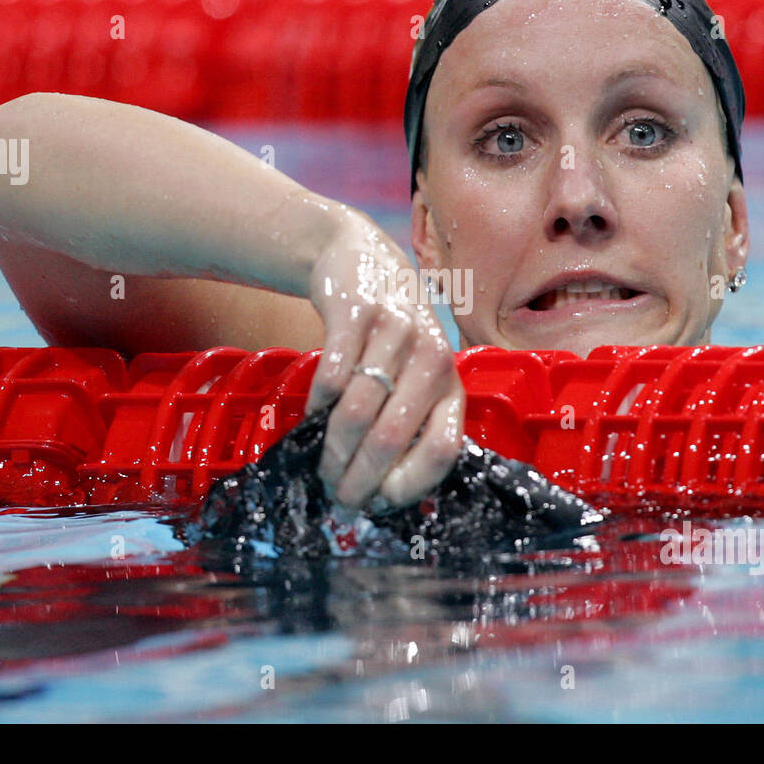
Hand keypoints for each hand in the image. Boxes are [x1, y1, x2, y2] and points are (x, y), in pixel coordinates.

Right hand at [305, 209, 464, 509]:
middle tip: (337, 496)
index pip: (443, 449)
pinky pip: (332, 377)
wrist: (363, 261)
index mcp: (451, 384)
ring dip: (333, 449)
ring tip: (320, 466)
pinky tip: (312, 417)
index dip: (409, 484)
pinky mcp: (358, 315)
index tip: (379, 502)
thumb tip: (381, 492)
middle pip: (392, 438)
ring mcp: (397, 334)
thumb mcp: (416, 375)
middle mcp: (433, 359)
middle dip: (359, 476)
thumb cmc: (391, 338)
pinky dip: (317, 406)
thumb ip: (409, 421)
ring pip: (357, 412)